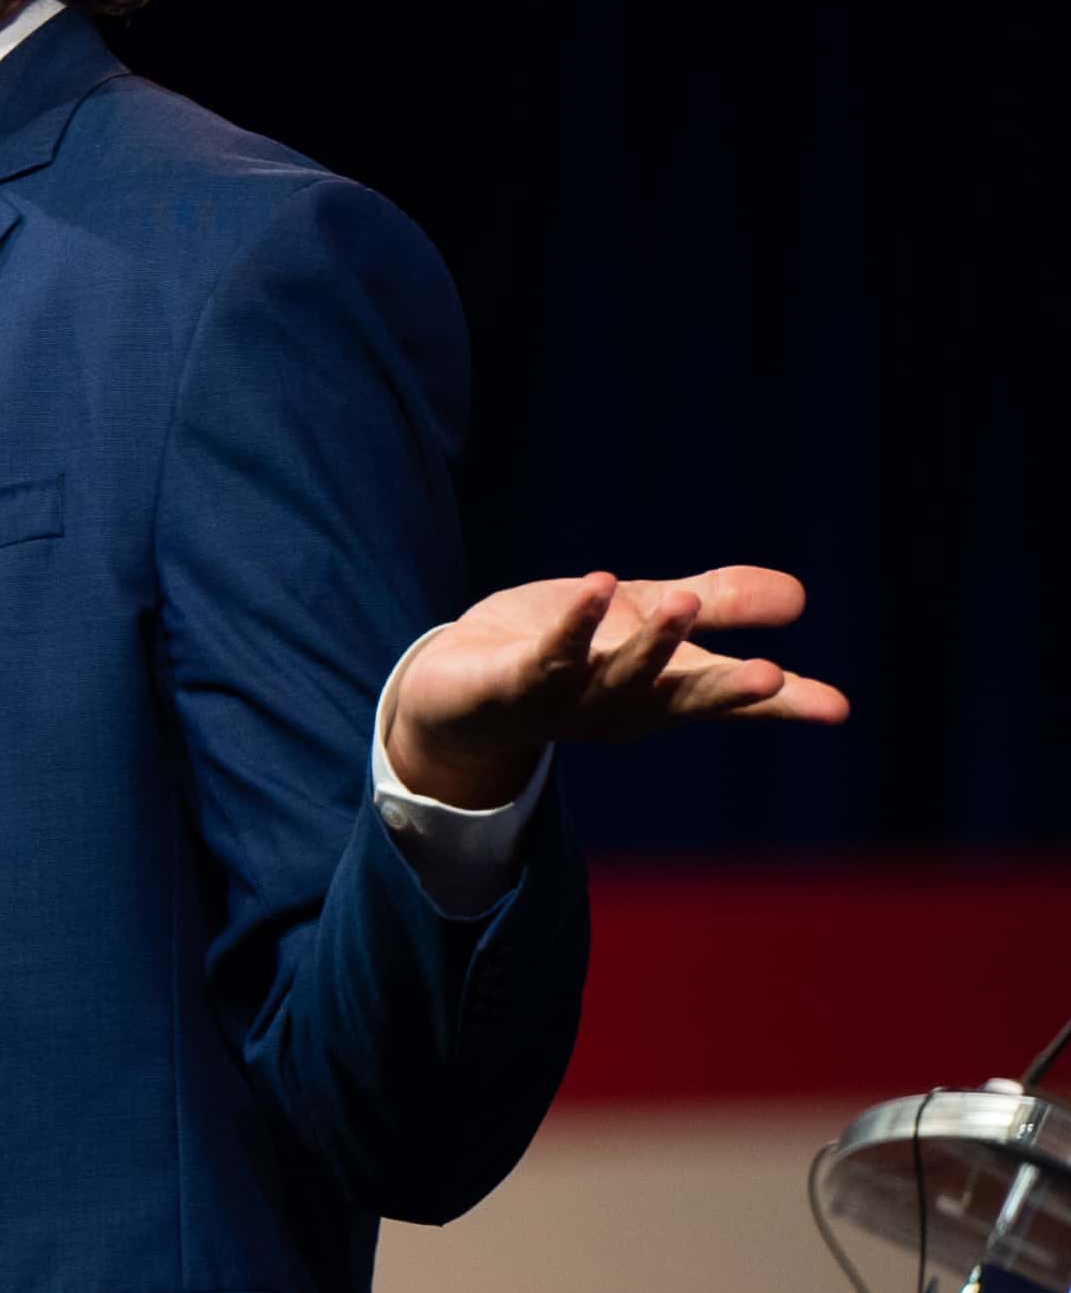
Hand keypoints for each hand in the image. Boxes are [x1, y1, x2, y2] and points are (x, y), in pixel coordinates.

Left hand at [386, 565, 850, 806]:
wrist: (458, 690)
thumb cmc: (564, 655)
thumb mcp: (645, 619)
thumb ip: (719, 603)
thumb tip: (801, 595)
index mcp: (661, 694)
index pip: (728, 698)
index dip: (781, 705)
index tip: (835, 707)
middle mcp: (622, 705)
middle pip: (681, 698)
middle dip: (725, 691)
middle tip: (774, 676)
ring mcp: (568, 699)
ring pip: (617, 674)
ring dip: (652, 643)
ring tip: (685, 602)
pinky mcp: (514, 682)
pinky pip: (547, 654)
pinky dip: (573, 623)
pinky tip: (596, 585)